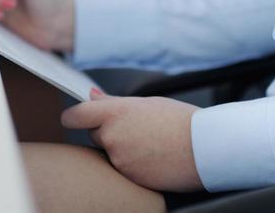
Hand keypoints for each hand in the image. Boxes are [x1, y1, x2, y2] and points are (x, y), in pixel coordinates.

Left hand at [61, 92, 201, 191]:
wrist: (204, 148)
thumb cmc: (180, 120)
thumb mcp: (147, 103)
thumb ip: (114, 103)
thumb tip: (92, 97)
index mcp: (116, 112)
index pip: (77, 115)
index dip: (72, 117)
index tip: (71, 118)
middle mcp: (113, 136)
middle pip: (95, 134)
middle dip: (107, 131)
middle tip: (134, 129)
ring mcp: (120, 160)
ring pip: (110, 152)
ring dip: (121, 148)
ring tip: (149, 143)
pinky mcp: (130, 178)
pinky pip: (122, 169)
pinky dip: (131, 163)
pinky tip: (151, 157)